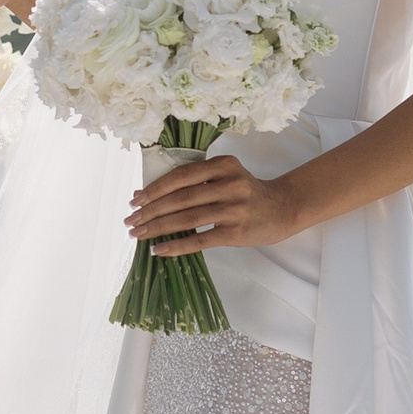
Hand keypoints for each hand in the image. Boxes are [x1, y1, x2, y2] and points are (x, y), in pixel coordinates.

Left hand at [124, 155, 302, 253]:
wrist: (282, 209)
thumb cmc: (247, 192)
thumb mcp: (227, 175)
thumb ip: (197, 180)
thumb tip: (151, 195)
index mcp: (224, 165)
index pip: (181, 175)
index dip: (156, 188)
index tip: (135, 199)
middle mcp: (230, 184)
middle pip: (181, 198)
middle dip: (151, 210)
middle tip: (130, 220)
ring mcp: (234, 208)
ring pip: (187, 218)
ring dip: (158, 227)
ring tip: (138, 234)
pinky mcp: (236, 232)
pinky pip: (200, 239)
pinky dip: (177, 245)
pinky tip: (159, 249)